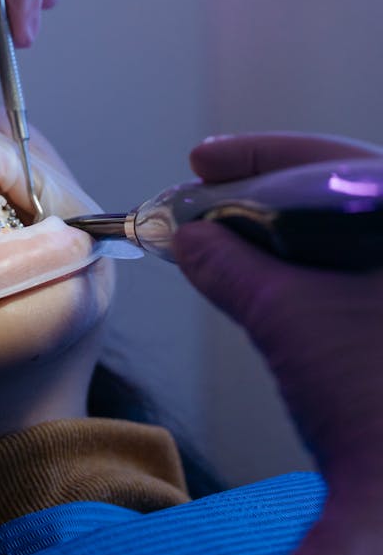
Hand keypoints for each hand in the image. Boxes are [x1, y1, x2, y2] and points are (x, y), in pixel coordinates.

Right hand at [173, 131, 382, 482]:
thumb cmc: (367, 399)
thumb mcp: (284, 316)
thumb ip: (228, 264)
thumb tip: (188, 236)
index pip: (335, 162)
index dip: (260, 155)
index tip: (203, 159)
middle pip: (338, 193)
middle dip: (266, 192)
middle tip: (206, 192)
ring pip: (344, 235)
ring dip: (281, 233)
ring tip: (223, 236)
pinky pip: (355, 271)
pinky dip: (305, 268)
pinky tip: (264, 277)